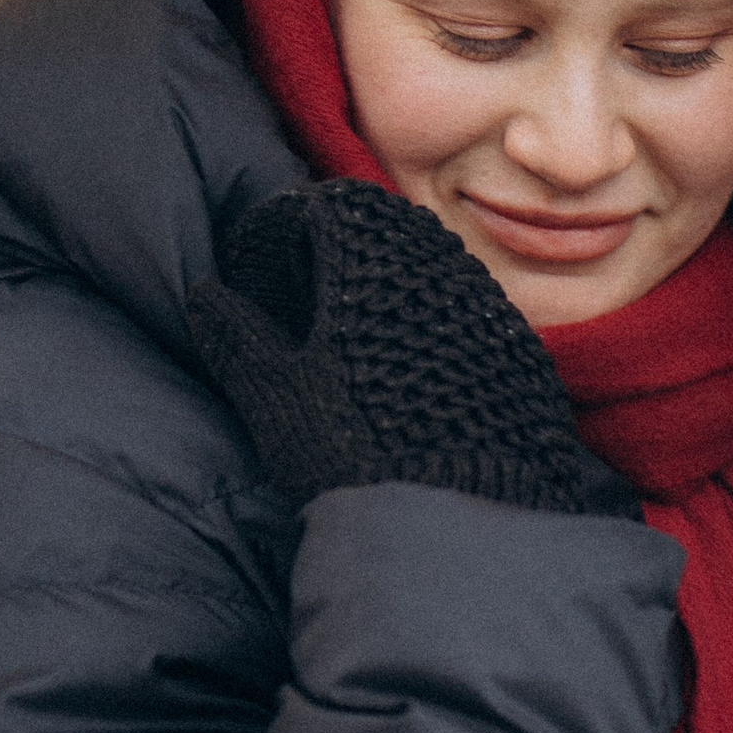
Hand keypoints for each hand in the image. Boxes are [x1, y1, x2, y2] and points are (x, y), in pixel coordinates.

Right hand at [188, 182, 599, 518]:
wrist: (465, 523)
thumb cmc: (354, 451)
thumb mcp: (278, 396)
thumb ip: (239, 339)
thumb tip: (206, 296)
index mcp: (374, 262)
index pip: (331, 208)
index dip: (290, 228)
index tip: (265, 267)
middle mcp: (442, 270)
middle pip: (389, 235)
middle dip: (344, 256)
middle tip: (310, 302)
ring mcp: (491, 312)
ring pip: (436, 274)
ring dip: (394, 293)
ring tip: (361, 343)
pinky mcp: (526, 359)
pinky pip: (474, 320)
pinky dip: (438, 332)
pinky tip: (420, 379)